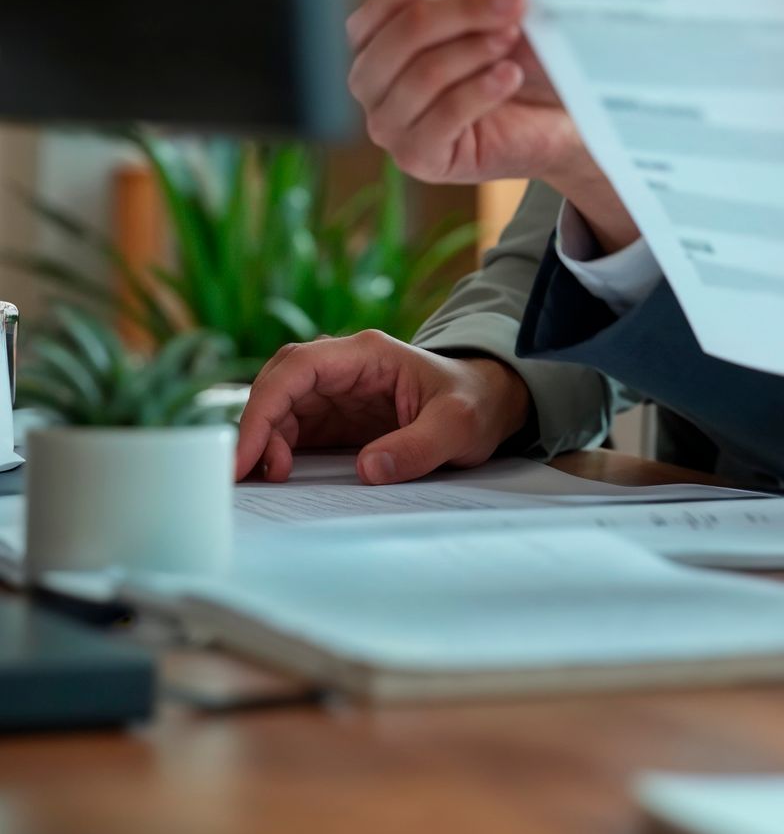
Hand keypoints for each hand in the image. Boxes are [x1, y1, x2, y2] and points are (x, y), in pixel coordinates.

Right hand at [234, 331, 533, 483]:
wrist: (489, 405)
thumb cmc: (475, 404)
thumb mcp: (459, 425)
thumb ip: (418, 446)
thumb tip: (367, 470)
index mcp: (368, 354)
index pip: (299, 367)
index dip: (265, 405)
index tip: (248, 452)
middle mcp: (345, 367)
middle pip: (280, 382)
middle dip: (256, 424)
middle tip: (245, 472)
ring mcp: (338, 391)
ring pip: (280, 405)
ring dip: (265, 439)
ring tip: (271, 478)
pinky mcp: (336, 417)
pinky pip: (293, 427)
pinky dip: (277, 449)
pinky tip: (280, 474)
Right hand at [347, 0, 633, 238]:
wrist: (565, 113)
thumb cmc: (521, 49)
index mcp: (377, 40)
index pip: (382, 5)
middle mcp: (372, 82)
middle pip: (402, 35)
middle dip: (461, 11)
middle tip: (514, 2)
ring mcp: (391, 125)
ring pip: (422, 74)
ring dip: (474, 49)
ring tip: (515, 37)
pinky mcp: (420, 159)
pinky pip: (441, 118)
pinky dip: (479, 91)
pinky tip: (509, 76)